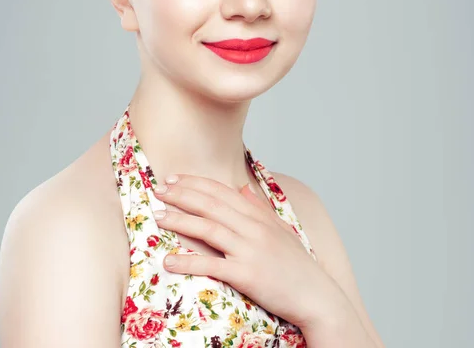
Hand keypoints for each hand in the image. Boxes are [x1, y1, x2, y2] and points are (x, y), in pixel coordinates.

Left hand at [151, 174, 342, 329]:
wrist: (316, 295)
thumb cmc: (297, 263)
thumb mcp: (280, 228)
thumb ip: (259, 207)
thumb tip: (244, 188)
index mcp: (259, 215)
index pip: (221, 191)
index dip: (195, 183)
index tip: (174, 178)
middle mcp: (253, 228)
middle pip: (211, 205)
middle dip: (181, 195)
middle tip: (158, 191)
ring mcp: (250, 250)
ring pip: (208, 229)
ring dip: (179, 221)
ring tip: (158, 216)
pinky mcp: (246, 275)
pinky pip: (212, 265)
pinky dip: (188, 261)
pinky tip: (169, 260)